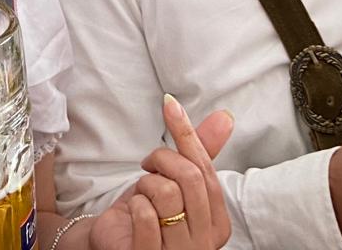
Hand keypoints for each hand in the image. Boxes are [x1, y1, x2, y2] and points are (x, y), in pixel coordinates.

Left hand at [88, 95, 233, 249]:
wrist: (116, 241)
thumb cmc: (149, 213)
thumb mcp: (175, 181)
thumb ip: (200, 152)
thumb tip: (225, 117)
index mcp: (217, 223)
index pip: (207, 170)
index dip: (186, 135)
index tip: (170, 105)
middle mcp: (204, 243)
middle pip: (190, 178)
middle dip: (162, 160)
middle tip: (149, 166)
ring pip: (167, 194)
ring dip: (146, 186)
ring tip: (143, 195)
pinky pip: (146, 215)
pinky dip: (135, 204)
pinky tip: (134, 212)